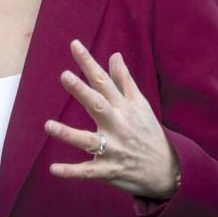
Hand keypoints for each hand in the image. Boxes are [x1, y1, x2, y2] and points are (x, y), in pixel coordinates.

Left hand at [45, 40, 180, 198]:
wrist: (168, 171)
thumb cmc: (149, 133)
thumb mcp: (141, 105)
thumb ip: (124, 81)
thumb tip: (114, 55)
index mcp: (124, 108)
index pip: (104, 81)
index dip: (88, 63)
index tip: (74, 45)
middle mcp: (118, 126)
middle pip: (97, 106)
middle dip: (81, 91)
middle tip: (65, 76)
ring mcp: (113, 149)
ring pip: (89, 140)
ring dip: (68, 134)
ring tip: (48, 125)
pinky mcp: (109, 170)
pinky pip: (88, 171)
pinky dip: (71, 171)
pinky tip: (53, 168)